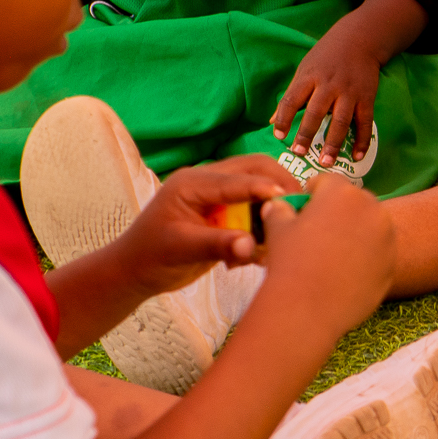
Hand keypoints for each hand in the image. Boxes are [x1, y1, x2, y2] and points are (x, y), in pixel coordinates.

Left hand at [106, 155, 296, 293]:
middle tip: (301, 207)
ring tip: (281, 232)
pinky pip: (253, 209)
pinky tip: (260, 251)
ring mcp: (216, 195)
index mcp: (193, 182)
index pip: (237, 178)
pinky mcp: (224, 211)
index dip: (266, 188)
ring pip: (258, 187)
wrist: (136, 270)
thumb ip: (219, 246)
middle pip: (255, 169)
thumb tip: (251, 247)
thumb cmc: (151, 255)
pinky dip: (263, 225)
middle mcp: (207, 181)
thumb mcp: (182, 250)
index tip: (292, 200)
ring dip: (272, 208)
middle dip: (280, 186)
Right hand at [249, 172, 393, 340]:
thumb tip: (278, 204)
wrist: (307, 309)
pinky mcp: (392, 263)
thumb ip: (280, 209)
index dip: (312, 195)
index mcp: (341, 192)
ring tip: (333, 257)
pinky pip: (378, 253)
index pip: (327, 182)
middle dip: (338, 213)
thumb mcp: (276, 229)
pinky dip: (366, 258)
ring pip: (370, 227)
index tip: (305, 212)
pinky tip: (346, 274)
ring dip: (355, 234)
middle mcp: (371, 208)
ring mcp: (387, 237)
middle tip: (319, 236)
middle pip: (353, 202)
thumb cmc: (289, 263)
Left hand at [271, 18, 385, 167]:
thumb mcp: (304, 70)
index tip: (278, 135)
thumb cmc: (326, 57)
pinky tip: (357, 156)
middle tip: (298, 153)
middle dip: (306, 134)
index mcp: (309, 77)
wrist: (359, 39)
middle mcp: (329, 85)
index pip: (292, 99)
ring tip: (326, 162)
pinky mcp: (366, 98)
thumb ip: (290, 96)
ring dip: (333, 143)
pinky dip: (362, 140)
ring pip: (341, 120)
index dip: (284, 118)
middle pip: (316, 112)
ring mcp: (349, 92)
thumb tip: (270, 122)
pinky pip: (365, 122)